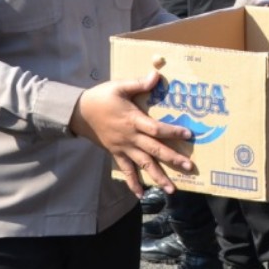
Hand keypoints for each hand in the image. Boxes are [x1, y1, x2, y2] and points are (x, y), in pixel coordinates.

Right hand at [71, 69, 194, 195]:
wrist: (79, 113)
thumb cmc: (101, 97)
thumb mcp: (119, 86)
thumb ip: (138, 83)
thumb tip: (157, 74)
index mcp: (133, 120)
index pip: (156, 128)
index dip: (172, 132)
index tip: (188, 135)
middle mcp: (130, 137)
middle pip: (154, 150)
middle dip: (172, 159)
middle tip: (188, 167)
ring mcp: (123, 147)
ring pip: (143, 164)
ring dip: (158, 177)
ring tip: (171, 189)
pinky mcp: (116, 153)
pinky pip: (126, 170)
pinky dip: (133, 182)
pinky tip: (140, 194)